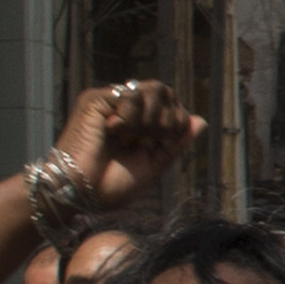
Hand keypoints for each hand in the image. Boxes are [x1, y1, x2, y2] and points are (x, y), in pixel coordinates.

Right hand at [56, 78, 206, 215]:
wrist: (83, 194)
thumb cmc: (112, 186)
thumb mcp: (154, 165)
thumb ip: (176, 143)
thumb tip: (201, 121)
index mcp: (138, 124)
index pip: (171, 105)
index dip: (177, 121)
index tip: (163, 144)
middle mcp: (124, 110)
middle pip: (164, 91)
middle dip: (168, 118)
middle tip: (153, 139)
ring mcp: (109, 103)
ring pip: (152, 89)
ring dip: (152, 118)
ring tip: (132, 138)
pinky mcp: (95, 100)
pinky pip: (129, 94)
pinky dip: (131, 117)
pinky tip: (115, 133)